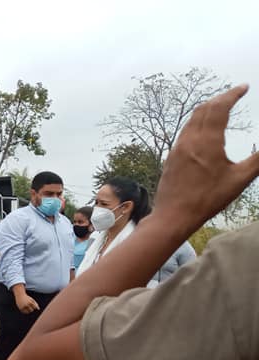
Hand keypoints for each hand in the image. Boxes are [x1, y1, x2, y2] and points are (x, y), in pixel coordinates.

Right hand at [14, 290, 39, 314]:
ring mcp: (23, 307)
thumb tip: (39, 309)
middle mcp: (26, 305)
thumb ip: (36, 304)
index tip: (32, 304)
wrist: (19, 295)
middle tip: (29, 306)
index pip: (34, 307)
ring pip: (28, 312)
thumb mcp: (32, 300)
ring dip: (28, 311)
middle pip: (31, 310)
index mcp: (30, 302)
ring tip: (27, 308)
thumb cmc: (27, 297)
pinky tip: (24, 308)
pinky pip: (24, 312)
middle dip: (31, 309)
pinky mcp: (20, 308)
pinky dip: (25, 311)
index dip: (34, 306)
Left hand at [155, 85, 258, 235]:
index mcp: (207, 141)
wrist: (173, 216)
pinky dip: (196, 122)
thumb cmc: (207, 199)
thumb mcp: (240, 179)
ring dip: (207, 108)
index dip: (232, 94)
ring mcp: (177, 148)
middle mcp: (189, 140)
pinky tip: (202, 129)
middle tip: (235, 94)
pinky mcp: (171, 158)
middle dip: (221, 98)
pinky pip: (184, 132)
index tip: (244, 87)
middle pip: (204, 109)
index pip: (220, 107)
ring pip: (192, 120)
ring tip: (220, 106)